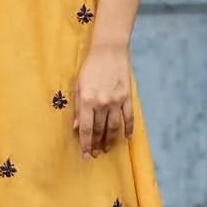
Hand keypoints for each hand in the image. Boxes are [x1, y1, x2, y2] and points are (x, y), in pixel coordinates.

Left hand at [72, 40, 132, 158]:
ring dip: (110, 140)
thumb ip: (78, 107)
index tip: (85, 155)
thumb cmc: (90, 67)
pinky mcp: (127, 97)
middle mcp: (102, 103)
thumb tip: (77, 127)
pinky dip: (128, 129)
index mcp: (88, 100)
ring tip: (106, 149)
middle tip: (95, 155)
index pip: (86, 128)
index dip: (85, 144)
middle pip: (100, 130)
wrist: (109, 51)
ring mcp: (117, 101)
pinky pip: (129, 117)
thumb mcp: (78, 86)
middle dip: (96, 144)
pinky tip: (126, 138)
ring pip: (114, 127)